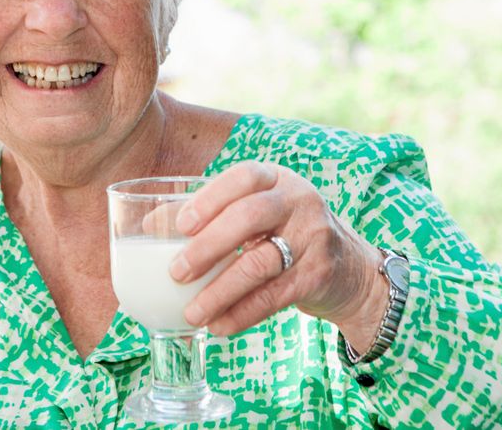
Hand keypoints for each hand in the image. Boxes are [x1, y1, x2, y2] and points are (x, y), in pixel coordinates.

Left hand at [170, 161, 389, 350]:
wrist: (351, 268)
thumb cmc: (284, 234)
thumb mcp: (257, 214)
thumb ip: (211, 214)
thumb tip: (150, 226)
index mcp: (276, 178)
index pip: (242, 177)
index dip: (209, 198)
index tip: (180, 225)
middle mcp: (298, 200)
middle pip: (249, 216)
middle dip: (208, 246)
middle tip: (176, 272)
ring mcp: (314, 236)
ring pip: (260, 263)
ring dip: (220, 291)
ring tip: (192, 313)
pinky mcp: (320, 274)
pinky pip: (274, 296)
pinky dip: (242, 313)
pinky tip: (219, 325)